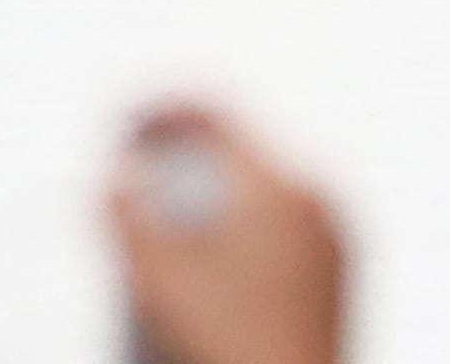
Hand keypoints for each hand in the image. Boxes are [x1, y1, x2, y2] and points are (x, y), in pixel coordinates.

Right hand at [107, 103, 346, 363]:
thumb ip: (125, 214)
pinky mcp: (336, 271)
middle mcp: (317, 202)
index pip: (212, 113)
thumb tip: (114, 181)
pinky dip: (240, 227)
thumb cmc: (241, 352)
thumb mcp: (157, 278)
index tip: (128, 124)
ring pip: (258, 190)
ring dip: (209, 197)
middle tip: (139, 181)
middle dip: (180, 163)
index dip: (158, 110)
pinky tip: (208, 264)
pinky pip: (280, 224)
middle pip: (234, 153)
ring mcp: (333, 238)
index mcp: (281, 188)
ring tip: (169, 234)